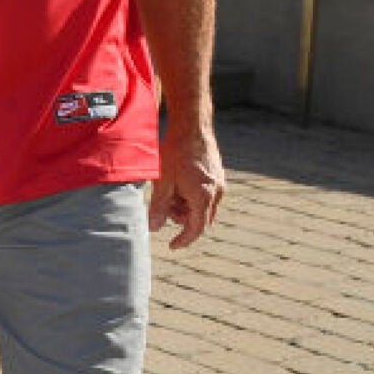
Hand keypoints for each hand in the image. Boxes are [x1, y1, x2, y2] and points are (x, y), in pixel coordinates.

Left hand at [150, 116, 224, 249]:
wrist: (192, 127)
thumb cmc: (175, 152)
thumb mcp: (162, 181)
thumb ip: (158, 207)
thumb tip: (154, 228)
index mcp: (203, 196)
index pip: (197, 229)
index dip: (184, 240)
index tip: (172, 246)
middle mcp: (216, 192)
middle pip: (200, 219)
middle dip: (182, 219)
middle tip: (164, 208)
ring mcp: (219, 183)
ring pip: (203, 207)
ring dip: (186, 207)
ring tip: (169, 191)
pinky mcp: (218, 176)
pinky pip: (207, 195)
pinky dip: (192, 197)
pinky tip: (178, 184)